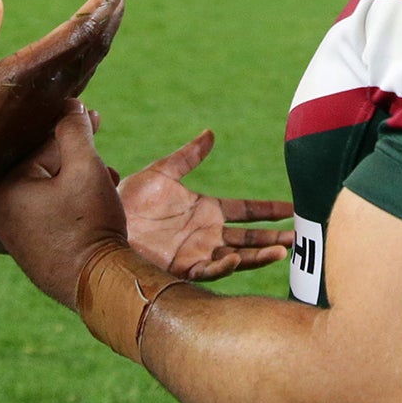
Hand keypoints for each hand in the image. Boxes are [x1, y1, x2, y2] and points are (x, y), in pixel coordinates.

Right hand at [0, 0, 128, 238]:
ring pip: (89, 66)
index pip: (81, 32)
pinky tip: (83, 57)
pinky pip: (77, 82)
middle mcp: (50, 94)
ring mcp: (47, 111)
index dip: (104, 3)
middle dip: (110, 14)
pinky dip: (88, 58)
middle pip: (94, 47)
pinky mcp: (39, 123)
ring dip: (102, 36)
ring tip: (110, 14)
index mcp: (33, 76)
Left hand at [0, 107, 128, 308]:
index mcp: (7, 188)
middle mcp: (3, 212)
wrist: (99, 286)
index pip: (39, 144)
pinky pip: (47, 216)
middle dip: (75, 154)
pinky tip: (94, 203)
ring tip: (108, 178)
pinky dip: (70, 204)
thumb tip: (68, 104)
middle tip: (102, 145)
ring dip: (77, 179)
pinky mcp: (31, 253)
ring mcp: (15, 236)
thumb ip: (75, 130)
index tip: (96, 118)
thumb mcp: (87, 168)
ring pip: (47, 192)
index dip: (70, 127)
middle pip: (41, 168)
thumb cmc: (90, 225)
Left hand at [122, 130, 292, 280]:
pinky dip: (224, 265)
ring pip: (238, 256)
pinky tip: (236, 257)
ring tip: (283, 252)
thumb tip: (210, 133)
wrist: (100, 224)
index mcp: (206, 211)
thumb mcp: (161, 173)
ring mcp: (197, 252)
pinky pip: (209, 269)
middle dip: (276, 238)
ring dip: (259, 255)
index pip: (247, 210)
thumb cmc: (129, 201)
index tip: (294, 208)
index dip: (270, 210)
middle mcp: (207, 234)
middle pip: (251, 237)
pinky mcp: (182, 268)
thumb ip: (187, 156)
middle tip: (300, 237)